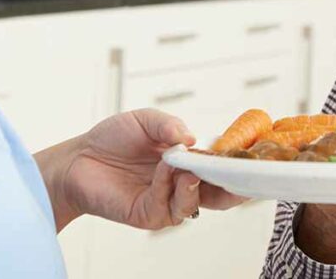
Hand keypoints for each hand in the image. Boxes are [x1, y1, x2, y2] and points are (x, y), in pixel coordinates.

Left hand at [40, 109, 244, 231]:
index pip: (221, 170)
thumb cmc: (113, 138)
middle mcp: (181, 186)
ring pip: (193, 204)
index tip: (256, 158)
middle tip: (242, 175)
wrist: (78, 158)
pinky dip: (168, 186)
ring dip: (194, 185)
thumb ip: (169, 125)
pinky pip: (165, 207)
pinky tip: (164, 169)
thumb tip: (192, 138)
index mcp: (188, 163)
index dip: (238, 166)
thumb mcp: (145, 120)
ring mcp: (165, 202)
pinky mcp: (146, 214)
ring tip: (190, 167)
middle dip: (234, 188)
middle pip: (218, 196)